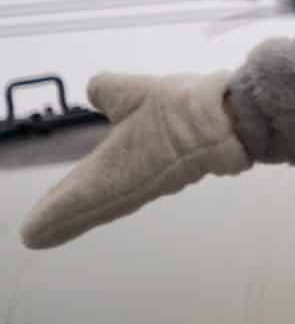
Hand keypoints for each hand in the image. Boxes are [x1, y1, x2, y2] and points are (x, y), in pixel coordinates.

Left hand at [18, 71, 250, 249]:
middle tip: (39, 233)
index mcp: (111, 175)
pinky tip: (121, 184)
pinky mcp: (179, 174)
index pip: (71, 201)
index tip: (31, 234)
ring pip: (114, 201)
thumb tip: (96, 90)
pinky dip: (119, 192)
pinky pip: (137, 188)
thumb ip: (108, 90)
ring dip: (89, 208)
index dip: (51, 216)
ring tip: (68, 211)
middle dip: (65, 218)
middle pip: (91, 208)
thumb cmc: (179, 111)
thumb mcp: (133, 91)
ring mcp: (157, 185)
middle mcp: (130, 189)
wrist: (234, 122)